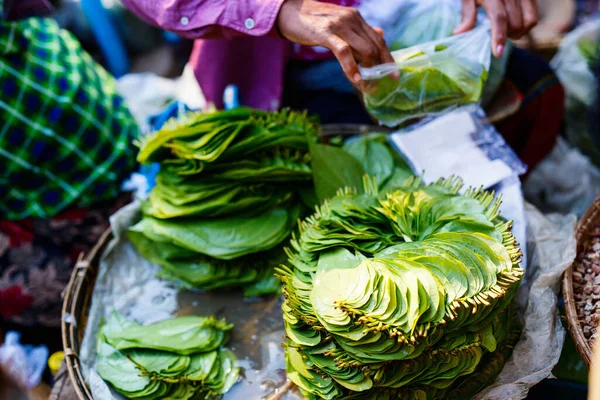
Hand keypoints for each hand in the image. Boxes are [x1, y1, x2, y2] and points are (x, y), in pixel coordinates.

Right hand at [276, 0, 394, 88]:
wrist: (289, 12)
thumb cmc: (313, 22)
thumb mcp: (339, 24)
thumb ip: (358, 31)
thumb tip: (379, 34)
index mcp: (356, 18)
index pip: (379, 39)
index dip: (388, 58)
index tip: (393, 74)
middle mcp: (352, 19)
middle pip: (374, 47)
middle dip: (379, 68)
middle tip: (378, 85)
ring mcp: (340, 25)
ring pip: (364, 50)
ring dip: (368, 72)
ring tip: (368, 86)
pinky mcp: (326, 33)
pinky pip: (345, 52)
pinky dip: (352, 68)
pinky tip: (356, 80)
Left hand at [454, 0, 538, 56]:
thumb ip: (467, 13)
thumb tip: (459, 32)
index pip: (499, 18)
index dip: (499, 37)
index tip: (497, 53)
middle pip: (515, 23)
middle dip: (507, 35)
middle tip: (498, 35)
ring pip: (529, 21)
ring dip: (519, 32)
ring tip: (508, 31)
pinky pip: (534, 15)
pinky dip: (527, 25)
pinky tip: (517, 24)